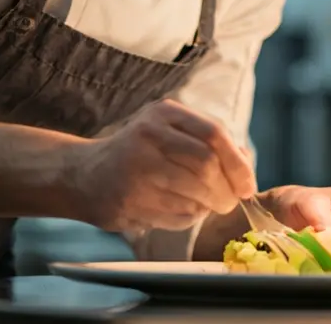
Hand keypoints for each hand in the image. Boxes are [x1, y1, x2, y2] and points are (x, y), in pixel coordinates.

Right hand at [70, 99, 256, 232]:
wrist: (83, 174)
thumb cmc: (140, 153)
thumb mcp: (170, 132)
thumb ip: (209, 142)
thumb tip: (246, 164)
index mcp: (164, 113)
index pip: (214, 135)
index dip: (239, 164)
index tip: (247, 185)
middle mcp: (148, 135)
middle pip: (207, 166)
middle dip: (226, 191)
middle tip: (229, 202)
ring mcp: (136, 168)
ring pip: (194, 194)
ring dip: (208, 206)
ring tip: (204, 205)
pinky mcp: (129, 200)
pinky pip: (177, 216)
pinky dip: (189, 218)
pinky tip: (179, 210)